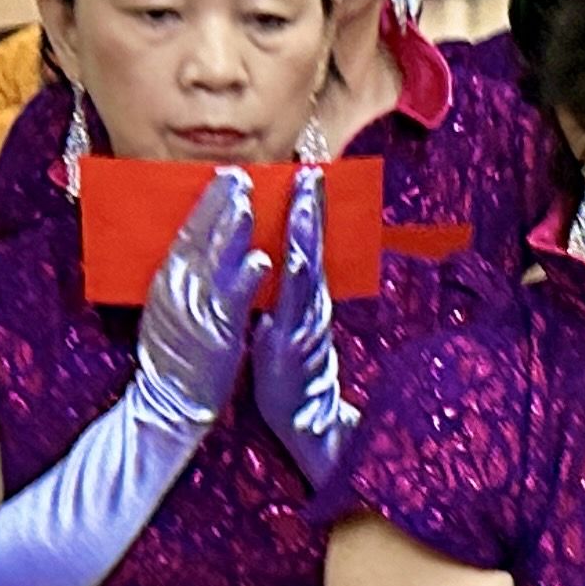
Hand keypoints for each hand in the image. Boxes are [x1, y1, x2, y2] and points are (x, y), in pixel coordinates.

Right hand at [130, 170, 261, 432]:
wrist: (168, 403)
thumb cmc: (178, 358)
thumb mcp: (173, 309)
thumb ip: (183, 279)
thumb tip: (196, 249)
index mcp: (168, 282)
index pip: (187, 234)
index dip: (207, 204)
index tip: (226, 177)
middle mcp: (177, 290)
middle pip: (197, 238)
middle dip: (218, 204)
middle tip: (238, 175)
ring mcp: (194, 310)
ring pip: (212, 262)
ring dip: (229, 230)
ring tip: (246, 201)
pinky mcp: (214, 334)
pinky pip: (230, 302)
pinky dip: (243, 279)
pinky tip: (259, 259)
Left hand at [247, 167, 343, 459]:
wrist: (303, 416)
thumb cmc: (288, 368)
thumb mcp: (287, 319)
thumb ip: (286, 290)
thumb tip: (273, 258)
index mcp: (302, 294)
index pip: (303, 241)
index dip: (305, 206)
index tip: (305, 169)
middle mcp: (309, 300)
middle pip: (312, 244)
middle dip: (311, 206)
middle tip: (312, 169)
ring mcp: (303, 319)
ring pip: (306, 266)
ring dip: (307, 232)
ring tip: (304, 200)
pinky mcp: (292, 340)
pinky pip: (294, 304)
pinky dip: (295, 278)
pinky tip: (292, 256)